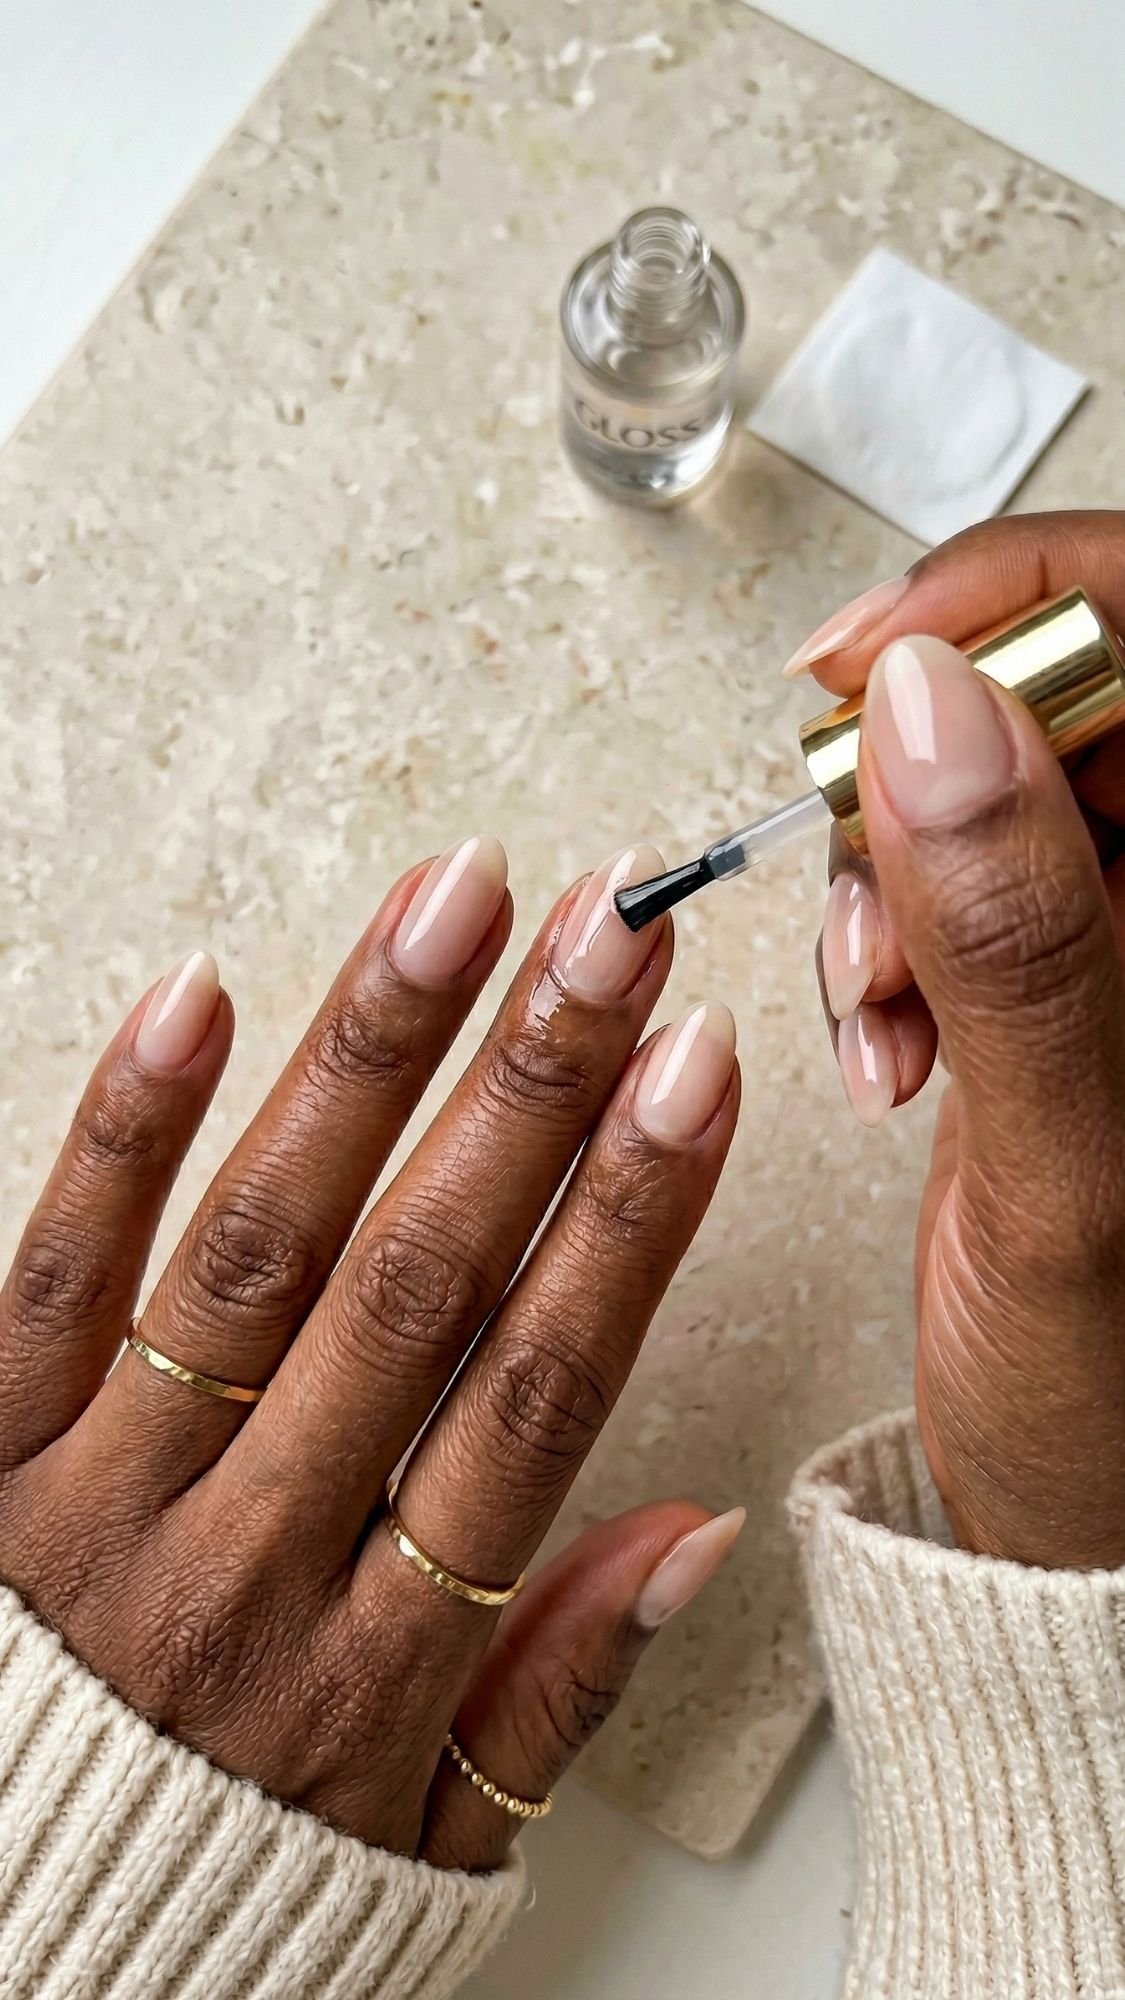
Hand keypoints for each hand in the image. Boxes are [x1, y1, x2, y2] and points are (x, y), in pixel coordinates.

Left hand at [0, 837, 742, 1867]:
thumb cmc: (213, 1881)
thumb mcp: (423, 1844)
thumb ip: (556, 1687)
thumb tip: (695, 1532)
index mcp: (373, 1663)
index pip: (532, 1396)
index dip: (623, 1219)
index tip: (691, 1074)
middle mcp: (245, 1563)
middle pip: (415, 1288)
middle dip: (527, 1087)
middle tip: (606, 932)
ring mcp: (99, 1499)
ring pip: (256, 1248)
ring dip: (364, 1058)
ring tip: (450, 905)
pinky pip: (52, 1274)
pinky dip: (130, 1130)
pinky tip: (202, 997)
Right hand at [803, 513, 1124, 1568]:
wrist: (1076, 1503)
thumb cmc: (1114, 1395)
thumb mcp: (1068, 1177)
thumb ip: (1017, 940)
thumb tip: (930, 712)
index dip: (1034, 603)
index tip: (889, 658)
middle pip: (1072, 695)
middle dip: (932, 771)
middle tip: (862, 874)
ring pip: (995, 777)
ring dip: (895, 871)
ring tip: (879, 1008)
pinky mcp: (1070, 969)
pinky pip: (955, 871)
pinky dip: (886, 933)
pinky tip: (885, 1035)